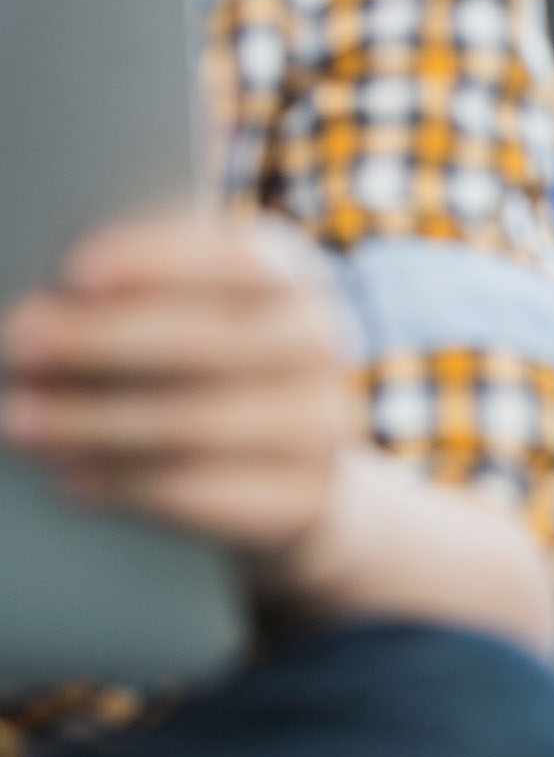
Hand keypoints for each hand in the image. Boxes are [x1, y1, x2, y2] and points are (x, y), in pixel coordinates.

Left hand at [1, 218, 350, 573]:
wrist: (294, 468)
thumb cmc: (208, 369)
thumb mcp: (192, 312)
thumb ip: (139, 297)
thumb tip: (49, 309)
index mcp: (291, 275)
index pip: (236, 260)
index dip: (158, 263)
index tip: (77, 272)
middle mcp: (318, 344)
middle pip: (210, 340)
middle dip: (103, 341)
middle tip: (22, 345)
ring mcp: (321, 423)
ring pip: (200, 422)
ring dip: (98, 421)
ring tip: (24, 421)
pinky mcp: (305, 496)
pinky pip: (208, 494)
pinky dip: (130, 486)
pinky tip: (73, 477)